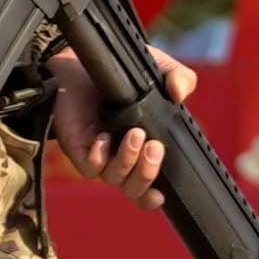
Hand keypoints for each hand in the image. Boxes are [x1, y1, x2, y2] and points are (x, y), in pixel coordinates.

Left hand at [50, 42, 198, 197]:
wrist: (84, 60)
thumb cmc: (125, 73)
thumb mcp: (160, 70)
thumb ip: (180, 77)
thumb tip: (180, 93)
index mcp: (142, 153)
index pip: (148, 190)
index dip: (153, 197)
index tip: (162, 193)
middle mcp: (120, 160)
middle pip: (135, 190)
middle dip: (147, 174)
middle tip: (154, 147)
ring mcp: (99, 156)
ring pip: (115, 178)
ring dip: (128, 160)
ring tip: (135, 133)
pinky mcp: (78, 147)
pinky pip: (90, 166)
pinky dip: (99, 156)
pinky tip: (104, 137)